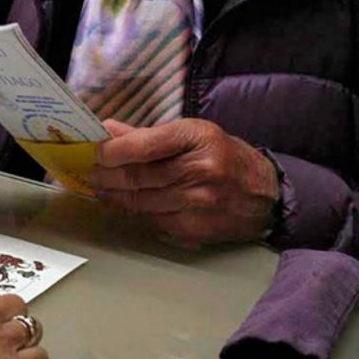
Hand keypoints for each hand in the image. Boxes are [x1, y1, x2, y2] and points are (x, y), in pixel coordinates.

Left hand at [91, 119, 279, 247]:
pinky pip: (152, 218)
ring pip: (139, 200)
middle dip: (106, 175)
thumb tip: (107, 130)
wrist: (267, 196)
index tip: (95, 152)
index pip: (143, 146)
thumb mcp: (194, 135)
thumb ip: (148, 135)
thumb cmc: (226, 158)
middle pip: (137, 176)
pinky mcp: (193, 227)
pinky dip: (134, 210)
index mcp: (198, 139)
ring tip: (101, 188)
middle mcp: (199, 170)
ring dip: (114, 195)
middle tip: (91, 172)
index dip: (112, 151)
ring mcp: (197, 202)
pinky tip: (124, 202)